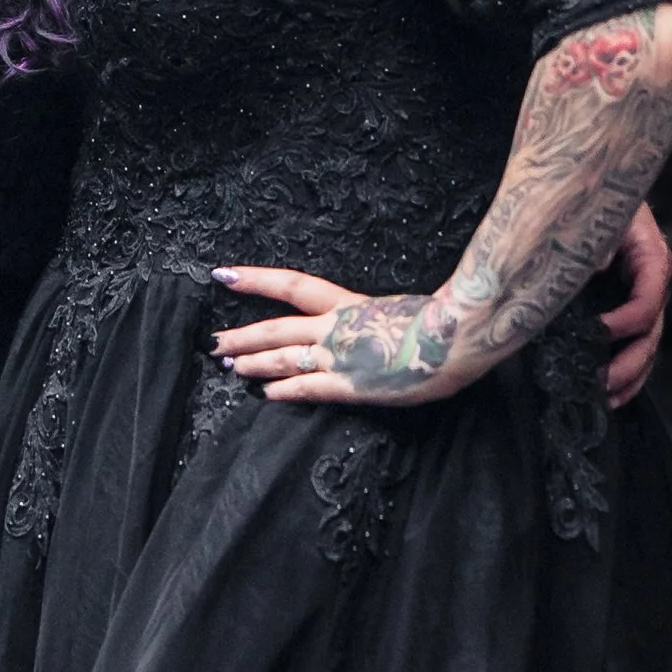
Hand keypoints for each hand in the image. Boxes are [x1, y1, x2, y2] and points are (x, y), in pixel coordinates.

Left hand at [212, 264, 471, 406]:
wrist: (456, 332)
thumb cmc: (439, 320)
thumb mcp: (397, 310)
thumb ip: (374, 318)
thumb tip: (369, 325)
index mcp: (348, 303)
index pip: (291, 285)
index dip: (255, 279)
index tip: (223, 275)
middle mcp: (336, 325)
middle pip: (278, 327)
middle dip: (244, 336)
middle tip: (215, 342)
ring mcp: (342, 355)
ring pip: (286, 356)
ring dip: (256, 363)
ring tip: (230, 366)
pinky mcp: (352, 384)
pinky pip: (309, 388)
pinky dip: (285, 391)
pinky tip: (266, 395)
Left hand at [600, 200, 671, 411]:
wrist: (598, 186)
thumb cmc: (599, 196)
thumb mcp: (601, 212)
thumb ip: (599, 240)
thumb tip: (596, 266)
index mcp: (652, 259)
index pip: (648, 301)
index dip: (626, 322)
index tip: (598, 331)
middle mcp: (653, 283)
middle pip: (651, 334)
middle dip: (628, 364)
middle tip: (601, 382)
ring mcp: (644, 298)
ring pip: (647, 347)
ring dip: (629, 378)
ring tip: (605, 399)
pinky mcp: (629, 307)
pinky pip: (636, 345)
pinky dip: (628, 373)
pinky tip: (611, 395)